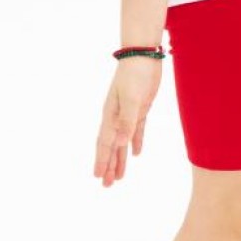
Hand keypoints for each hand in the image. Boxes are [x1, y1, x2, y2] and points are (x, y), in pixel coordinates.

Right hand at [94, 55, 163, 185]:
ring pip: (122, 142)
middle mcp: (116, 117)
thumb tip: (120, 144)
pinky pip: (136, 130)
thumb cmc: (135, 75)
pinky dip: (135, 142)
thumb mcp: (132, 99)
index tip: (98, 177)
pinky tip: (136, 154)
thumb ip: (126, 121)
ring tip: (119, 176)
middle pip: (111, 146)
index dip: (102, 160)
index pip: (105, 143)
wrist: (143, 55)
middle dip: (108, 165)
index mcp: (110, 115)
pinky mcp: (140, 108)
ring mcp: (127, 113)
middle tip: (106, 185)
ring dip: (120, 159)